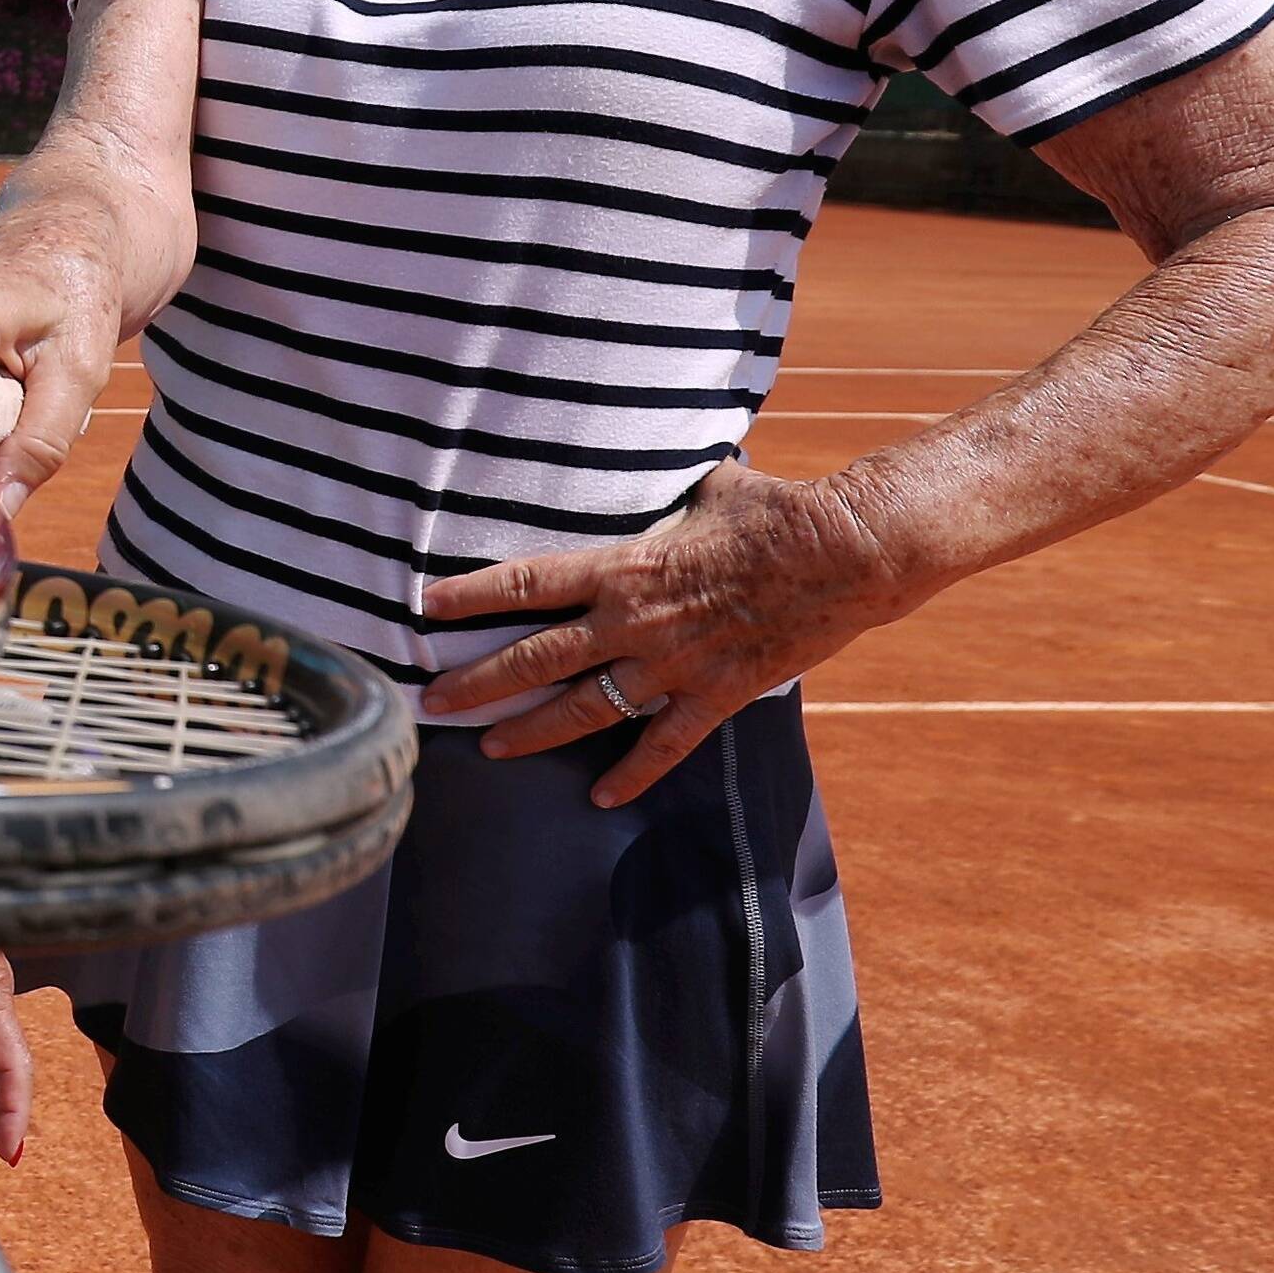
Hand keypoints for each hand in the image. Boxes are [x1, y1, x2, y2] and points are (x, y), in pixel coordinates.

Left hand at [417, 459, 918, 806]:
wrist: (846, 554)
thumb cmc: (776, 511)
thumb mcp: (710, 488)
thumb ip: (673, 497)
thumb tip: (676, 475)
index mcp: (624, 567)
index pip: (529, 581)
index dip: (473, 595)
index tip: (427, 607)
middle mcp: (635, 622)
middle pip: (538, 657)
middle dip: (478, 679)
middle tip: (429, 698)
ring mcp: (672, 664)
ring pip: (584, 709)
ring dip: (532, 731)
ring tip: (486, 748)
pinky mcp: (715, 694)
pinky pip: (663, 744)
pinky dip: (631, 773)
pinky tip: (599, 797)